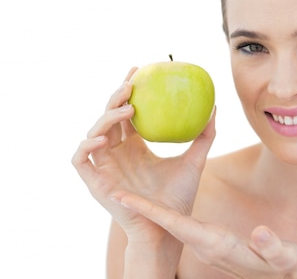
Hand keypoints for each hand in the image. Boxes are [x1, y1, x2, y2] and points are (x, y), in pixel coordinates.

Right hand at [72, 68, 216, 240]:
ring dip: (106, 117)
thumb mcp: (195, 161)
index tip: (139, 70)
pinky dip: (86, 146)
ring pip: (94, 132)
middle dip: (116, 96)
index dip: (128, 90)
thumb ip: (204, 136)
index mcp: (135, 145)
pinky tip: (103, 139)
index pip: (127, 111)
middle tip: (131, 84)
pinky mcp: (94, 181)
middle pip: (109, 116)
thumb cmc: (178, 197)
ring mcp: (104, 165)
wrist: (168, 226)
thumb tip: (215, 107)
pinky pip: (81, 159)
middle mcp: (117, 152)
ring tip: (128, 110)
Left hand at [113, 191, 296, 278]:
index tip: (122, 198)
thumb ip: (272, 247)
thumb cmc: (283, 269)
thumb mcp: (283, 258)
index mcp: (215, 244)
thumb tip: (260, 234)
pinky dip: (164, 209)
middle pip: (164, 222)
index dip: (149, 212)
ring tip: (129, 187)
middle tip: (114, 189)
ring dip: (149, 206)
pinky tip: (161, 196)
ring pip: (169, 221)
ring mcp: (204, 242)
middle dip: (139, 205)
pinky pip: (180, 221)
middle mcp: (203, 243)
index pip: (176, 226)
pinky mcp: (208, 239)